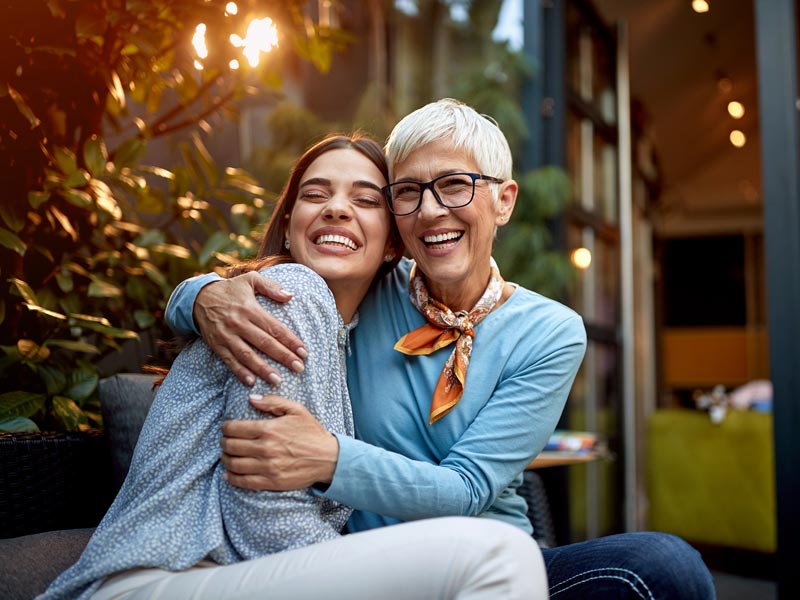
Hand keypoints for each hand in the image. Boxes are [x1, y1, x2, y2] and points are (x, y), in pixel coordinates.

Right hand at [194, 273, 306, 385]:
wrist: (198, 297)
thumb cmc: (230, 289)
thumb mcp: (250, 280)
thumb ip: (271, 287)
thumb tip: (290, 296)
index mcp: (250, 308)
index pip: (274, 327)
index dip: (290, 340)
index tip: (304, 352)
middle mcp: (239, 323)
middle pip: (264, 343)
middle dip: (283, 356)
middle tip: (299, 368)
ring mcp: (226, 335)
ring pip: (247, 355)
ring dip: (262, 368)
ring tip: (277, 380)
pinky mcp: (216, 345)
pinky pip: (229, 360)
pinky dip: (240, 371)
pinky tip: (251, 381)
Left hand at [220, 394, 339, 490]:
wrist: (328, 458)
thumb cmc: (312, 433)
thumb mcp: (297, 410)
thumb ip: (273, 402)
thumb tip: (251, 398)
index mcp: (269, 429)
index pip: (234, 428)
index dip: (225, 427)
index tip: (226, 428)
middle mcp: (265, 448)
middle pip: (230, 446)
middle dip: (223, 442)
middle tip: (225, 441)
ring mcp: (267, 467)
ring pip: (233, 464)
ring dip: (225, 459)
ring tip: (226, 455)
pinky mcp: (271, 482)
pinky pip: (243, 482)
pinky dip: (231, 478)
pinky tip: (228, 474)